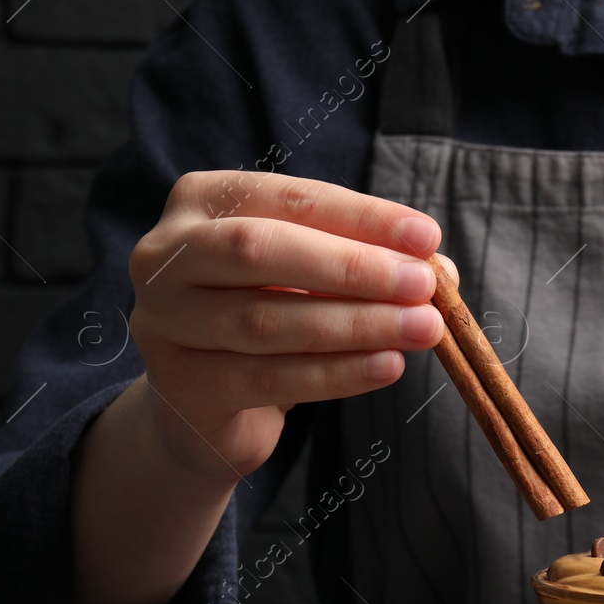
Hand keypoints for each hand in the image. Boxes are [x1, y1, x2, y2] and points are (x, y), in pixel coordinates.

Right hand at [127, 171, 451, 484]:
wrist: (206, 404)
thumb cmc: (269, 316)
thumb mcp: (315, 279)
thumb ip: (368, 263)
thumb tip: (439, 270)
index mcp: (203, 202)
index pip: (289, 199)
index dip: (360, 217)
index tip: (426, 237)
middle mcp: (166, 253)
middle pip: (261, 250)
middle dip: (352, 268)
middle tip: (423, 286)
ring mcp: (163, 320)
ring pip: (265, 320)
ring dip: (355, 324)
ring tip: (421, 329)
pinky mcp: (179, 384)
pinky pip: (267, 377)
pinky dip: (336, 374)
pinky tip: (387, 367)